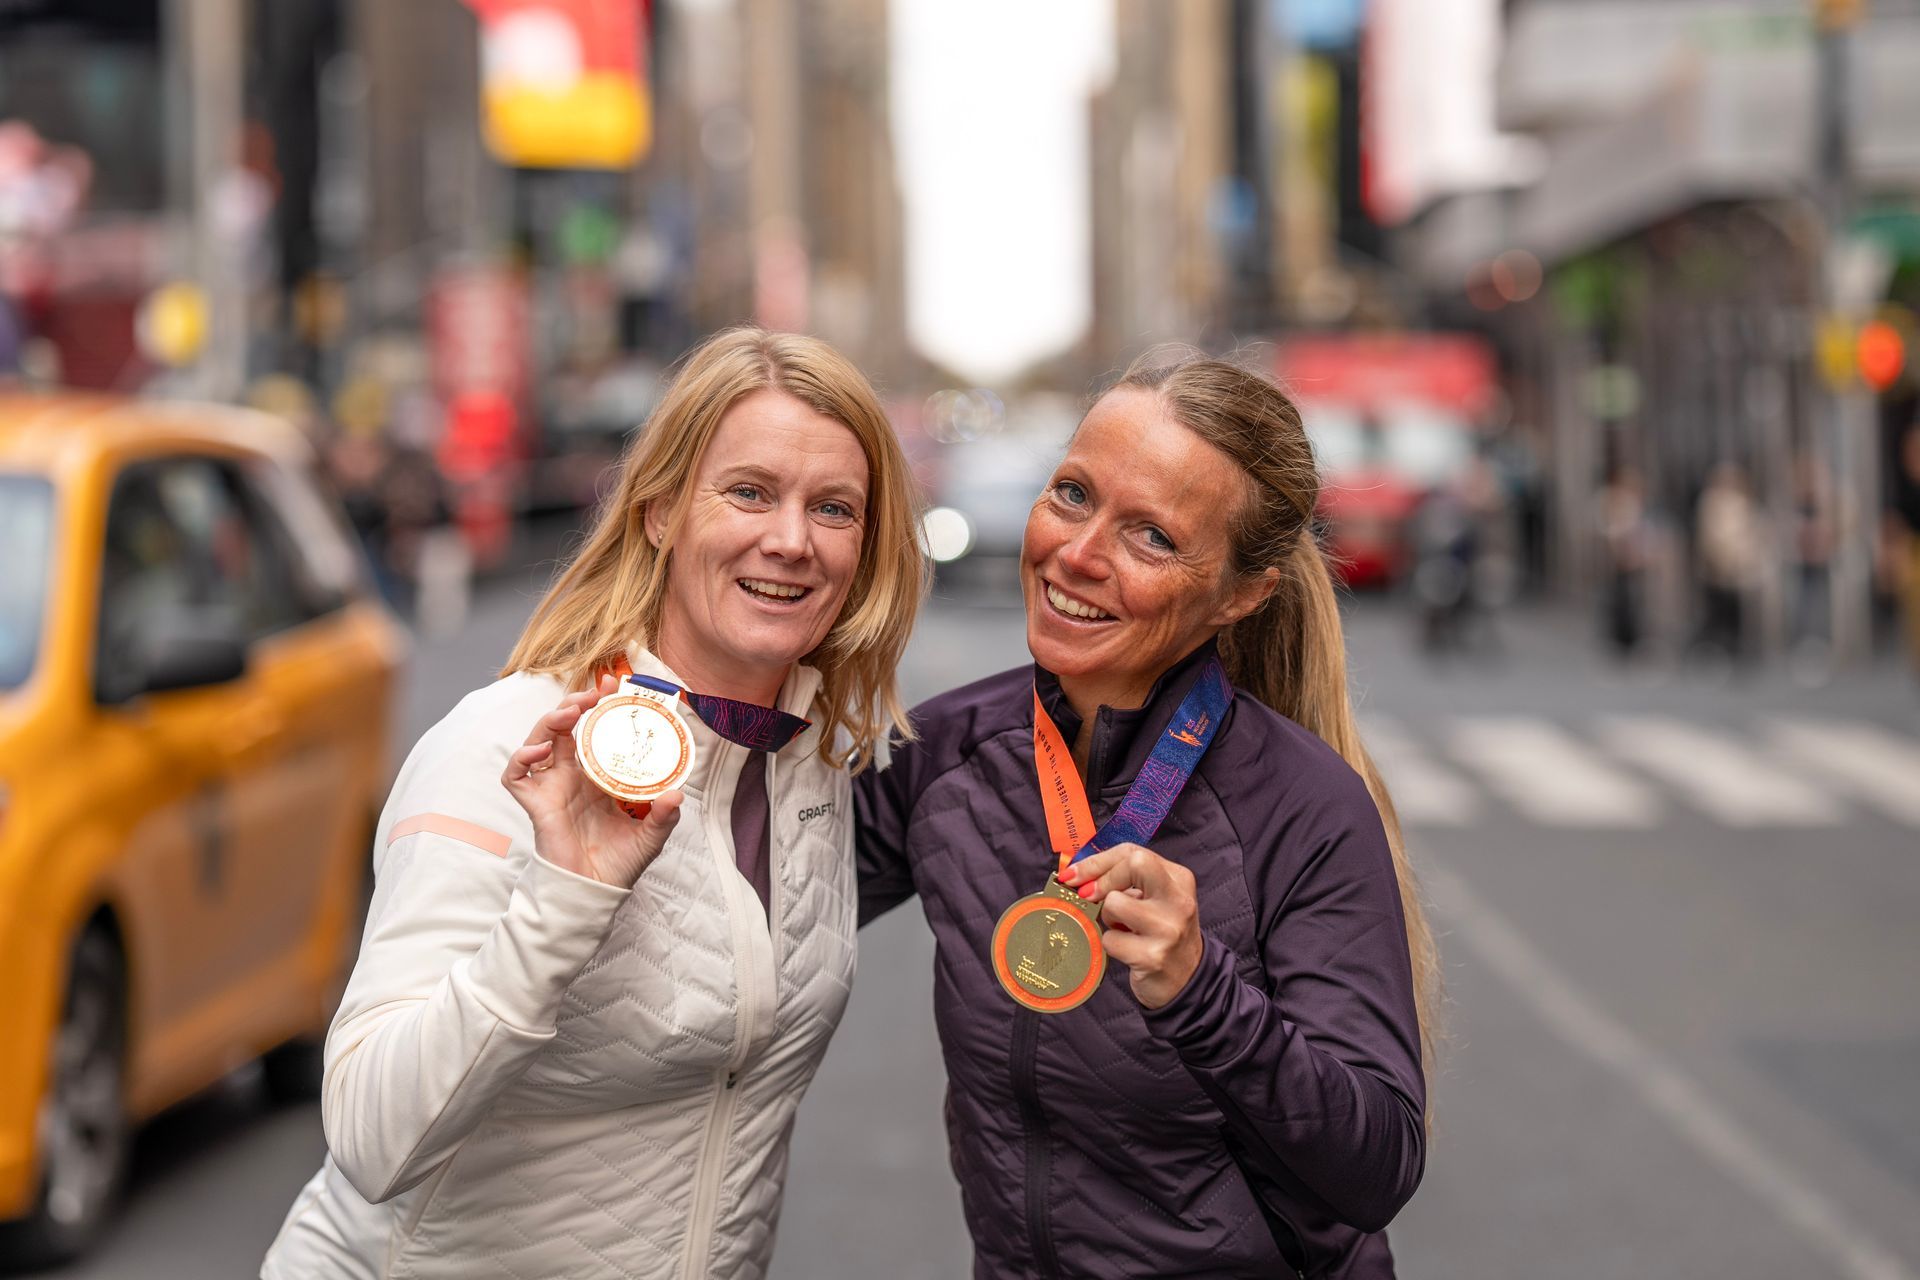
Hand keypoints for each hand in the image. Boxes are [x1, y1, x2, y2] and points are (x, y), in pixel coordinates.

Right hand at [501, 674, 683, 888]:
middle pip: (563, 728)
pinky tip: (539, 752)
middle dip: (573, 704)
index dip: (597, 706)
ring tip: (569, 713)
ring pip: (538, 741)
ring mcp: (550, 788)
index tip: (611, 684)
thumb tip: (676, 795)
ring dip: (549, 722)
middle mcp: (571, 776)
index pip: (592, 729)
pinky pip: (516, 776)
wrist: (594, 893)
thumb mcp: (651, 835)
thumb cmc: (619, 862)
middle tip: (591, 694)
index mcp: (597, 775)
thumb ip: (664, 816)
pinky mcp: (534, 805)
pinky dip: (521, 759)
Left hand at [1060, 843, 1202, 1009]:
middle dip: (1103, 877)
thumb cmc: (1161, 933)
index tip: (1074, 874)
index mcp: (1179, 879)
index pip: (1134, 853)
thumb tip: (1079, 873)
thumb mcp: (1155, 899)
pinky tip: (1127, 949)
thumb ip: (1127, 881)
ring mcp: (1168, 929)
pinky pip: (1110, 939)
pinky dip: (1111, 944)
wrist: (1187, 980)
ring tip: (1122, 927)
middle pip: (1134, 864)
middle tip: (1089, 894)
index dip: (1098, 861)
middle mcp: (1178, 900)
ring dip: (1108, 917)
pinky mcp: (1152, 957)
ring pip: (1114, 903)